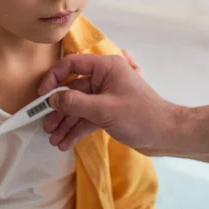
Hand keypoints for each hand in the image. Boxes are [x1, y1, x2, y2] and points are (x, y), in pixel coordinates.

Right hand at [40, 54, 176, 154]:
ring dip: (65, 123)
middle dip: (58, 109)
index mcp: (106, 67)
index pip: (72, 64)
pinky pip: (86, 118)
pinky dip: (76, 130)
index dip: (54, 78)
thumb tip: (52, 100)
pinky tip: (65, 143)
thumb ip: (75, 103)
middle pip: (73, 90)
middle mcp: (104, 78)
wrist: (166, 135)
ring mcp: (106, 96)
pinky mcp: (108, 113)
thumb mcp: (104, 109)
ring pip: (78, 107)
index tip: (42, 95)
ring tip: (53, 139)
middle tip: (45, 125)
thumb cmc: (140, 116)